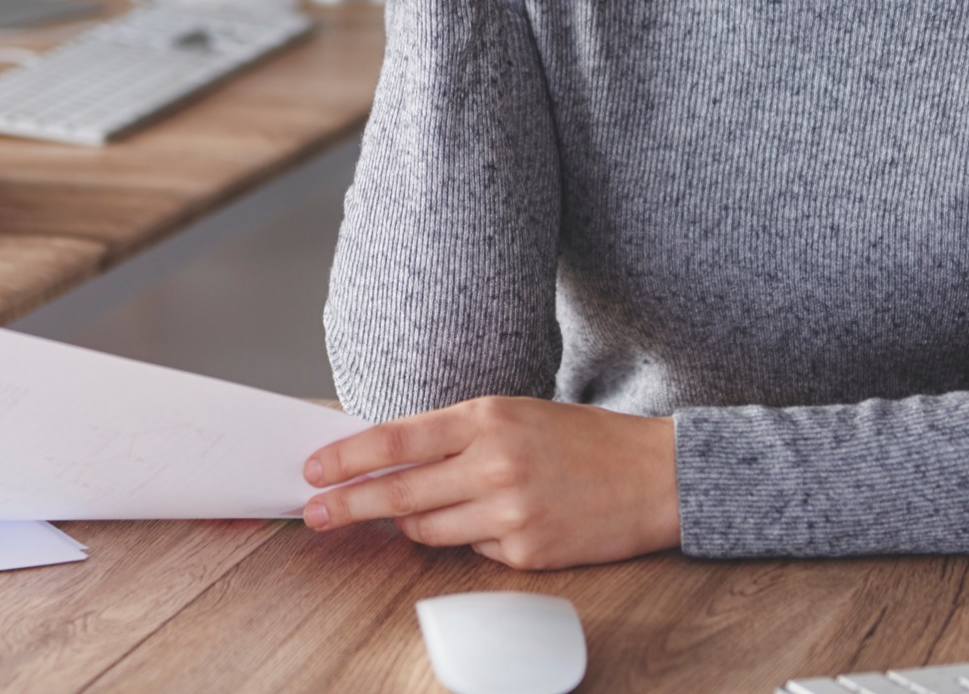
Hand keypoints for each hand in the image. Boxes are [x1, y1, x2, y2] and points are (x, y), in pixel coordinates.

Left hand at [301, 396, 679, 570]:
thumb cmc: (583, 440)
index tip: (313, 469)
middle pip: (399, 493)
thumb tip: (390, 463)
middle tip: (313, 514)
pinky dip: (472, 539)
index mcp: (489, 416)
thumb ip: (457, 437)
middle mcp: (495, 462)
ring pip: (427, 531)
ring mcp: (511, 511)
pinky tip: (502, 521)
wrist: (656, 475)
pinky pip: (473, 553)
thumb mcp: (516, 415)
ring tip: (422, 513)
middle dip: (348, 505)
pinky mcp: (527, 551)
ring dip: (411, 526)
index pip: (397, 439)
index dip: (347, 457)